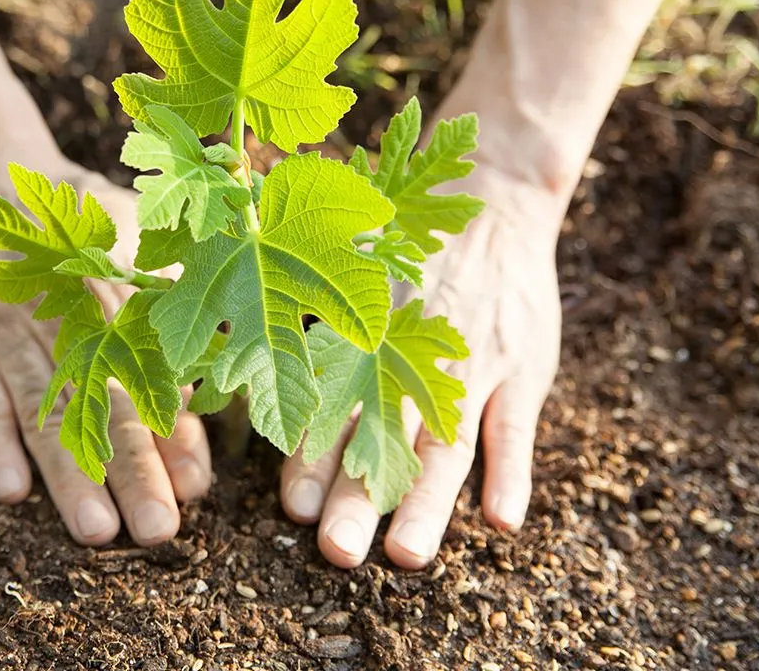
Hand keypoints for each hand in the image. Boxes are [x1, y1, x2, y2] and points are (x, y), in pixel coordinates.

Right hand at [0, 120, 210, 547]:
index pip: (151, 373)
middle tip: (160, 530)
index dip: (173, 429)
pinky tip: (11, 491)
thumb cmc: (74, 217)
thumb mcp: (131, 232)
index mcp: (115, 295)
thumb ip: (173, 288)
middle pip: (102, 402)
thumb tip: (222, 351)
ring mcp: (6, 331)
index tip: (198, 482)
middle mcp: (65, 317)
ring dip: (68, 472)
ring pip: (44, 410)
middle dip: (133, 470)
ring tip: (95, 529)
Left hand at [279, 163, 564, 568]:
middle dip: (359, 497)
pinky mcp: (522, 370)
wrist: (493, 202)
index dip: (312, 457)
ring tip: (408, 556)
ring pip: (448, 446)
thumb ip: (306, 324)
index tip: (292, 507)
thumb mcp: (350, 275)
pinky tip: (502, 521)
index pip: (332, 409)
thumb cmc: (405, 252)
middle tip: (336, 552)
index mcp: (365, 343)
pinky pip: (516, 427)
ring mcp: (471, 368)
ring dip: (428, 502)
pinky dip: (512, 472)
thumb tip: (236, 362)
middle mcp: (411, 362)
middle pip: (383, 438)